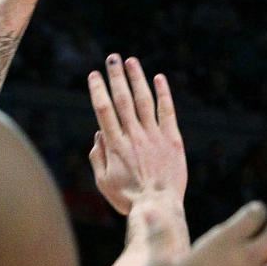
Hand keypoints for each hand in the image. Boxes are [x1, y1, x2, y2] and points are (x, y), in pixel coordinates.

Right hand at [88, 56, 186, 215]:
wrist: (159, 207)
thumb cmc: (129, 198)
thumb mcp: (103, 182)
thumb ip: (97, 157)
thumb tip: (98, 134)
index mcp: (115, 145)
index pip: (103, 110)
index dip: (98, 90)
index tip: (94, 75)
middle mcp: (134, 136)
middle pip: (123, 100)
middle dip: (116, 77)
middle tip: (112, 58)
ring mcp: (154, 137)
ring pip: (144, 101)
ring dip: (137, 79)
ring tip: (131, 61)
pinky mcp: (173, 141)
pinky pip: (167, 112)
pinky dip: (163, 94)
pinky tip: (159, 78)